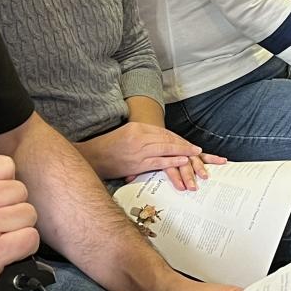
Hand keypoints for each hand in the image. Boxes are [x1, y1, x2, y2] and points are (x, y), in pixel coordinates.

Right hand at [81, 122, 224, 190]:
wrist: (93, 157)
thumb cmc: (108, 146)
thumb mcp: (126, 134)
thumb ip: (142, 136)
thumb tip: (159, 142)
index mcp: (138, 128)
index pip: (163, 132)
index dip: (177, 139)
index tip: (188, 143)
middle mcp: (140, 136)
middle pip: (167, 139)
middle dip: (184, 145)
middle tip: (198, 150)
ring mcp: (139, 150)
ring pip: (166, 149)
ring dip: (183, 152)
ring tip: (195, 156)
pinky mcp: (137, 163)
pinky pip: (159, 162)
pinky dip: (173, 161)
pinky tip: (183, 162)